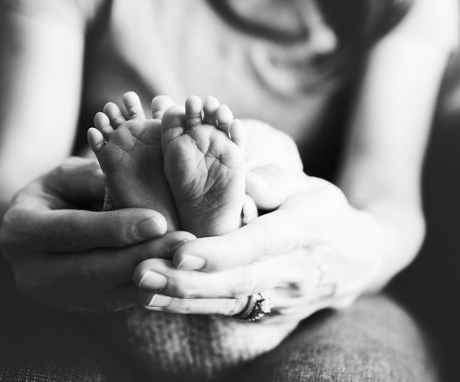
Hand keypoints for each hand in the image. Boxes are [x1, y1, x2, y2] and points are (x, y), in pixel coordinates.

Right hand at [0, 156, 194, 312]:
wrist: (33, 230)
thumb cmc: (56, 192)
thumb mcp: (65, 175)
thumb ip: (94, 179)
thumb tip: (136, 186)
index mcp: (21, 230)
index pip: (72, 231)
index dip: (115, 228)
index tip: (158, 221)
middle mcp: (33, 272)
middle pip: (93, 270)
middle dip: (142, 256)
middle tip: (183, 242)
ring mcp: (54, 296)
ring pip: (108, 293)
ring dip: (151, 277)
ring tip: (186, 259)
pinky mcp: (78, 307)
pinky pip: (116, 302)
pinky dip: (146, 289)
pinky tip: (174, 275)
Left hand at [133, 171, 383, 321]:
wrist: (354, 259)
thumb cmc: (323, 211)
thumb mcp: (309, 186)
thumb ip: (276, 181)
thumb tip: (242, 182)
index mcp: (307, 229)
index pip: (261, 243)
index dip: (220, 252)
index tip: (180, 252)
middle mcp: (296, 271)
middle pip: (239, 280)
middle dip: (188, 281)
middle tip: (142, 273)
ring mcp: (283, 298)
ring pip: (229, 303)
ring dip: (182, 299)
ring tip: (140, 290)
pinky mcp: (269, 313)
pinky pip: (228, 311)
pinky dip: (191, 307)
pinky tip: (156, 301)